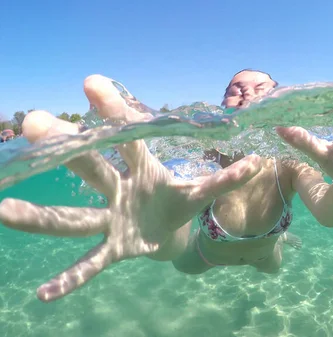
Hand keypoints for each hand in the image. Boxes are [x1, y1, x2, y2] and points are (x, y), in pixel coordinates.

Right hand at [0, 75, 261, 301]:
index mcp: (144, 170)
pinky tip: (44, 294)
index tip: (93, 83)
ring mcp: (113, 220)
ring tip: (4, 209)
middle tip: (36, 122)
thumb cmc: (179, 200)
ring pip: (74, 217)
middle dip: (69, 149)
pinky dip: (70, 278)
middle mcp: (121, 190)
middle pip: (92, 169)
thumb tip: (259, 163)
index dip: (116, 112)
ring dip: (41, 216)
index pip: (129, 136)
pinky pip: (89, 264)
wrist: (170, 232)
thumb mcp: (200, 188)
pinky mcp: (115, 248)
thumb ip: (225, 178)